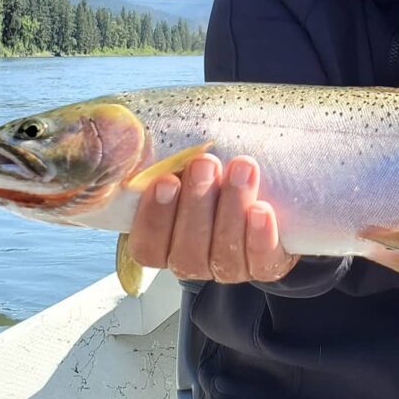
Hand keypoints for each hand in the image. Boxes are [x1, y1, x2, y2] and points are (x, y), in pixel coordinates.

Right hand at [127, 154, 298, 282]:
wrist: (271, 194)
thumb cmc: (213, 174)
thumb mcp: (183, 165)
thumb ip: (158, 157)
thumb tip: (127, 131)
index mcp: (164, 242)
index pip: (147, 245)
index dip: (153, 218)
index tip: (166, 180)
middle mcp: (193, 260)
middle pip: (187, 251)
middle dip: (196, 204)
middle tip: (205, 163)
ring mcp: (230, 268)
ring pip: (224, 254)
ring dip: (231, 208)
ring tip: (242, 168)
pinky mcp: (266, 265)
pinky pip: (261, 261)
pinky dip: (260, 236)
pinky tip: (262, 210)